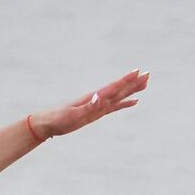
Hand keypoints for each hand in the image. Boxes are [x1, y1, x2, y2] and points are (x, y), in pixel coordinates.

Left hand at [33, 68, 148, 137]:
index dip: (126, 80)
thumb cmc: (58, 119)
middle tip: (148, 74)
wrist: (46, 123)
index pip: (112, 87)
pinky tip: (133, 102)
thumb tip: (101, 97)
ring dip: (131, 90)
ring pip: (119, 96)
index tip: (139, 72)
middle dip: (133, 83)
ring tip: (145, 84)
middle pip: (119, 89)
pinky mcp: (95, 113)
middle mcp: (97, 99)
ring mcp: (97, 106)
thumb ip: (88, 107)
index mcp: (93, 98)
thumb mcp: (73, 115)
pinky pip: (114, 107)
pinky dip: (124, 104)